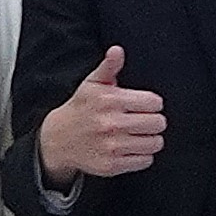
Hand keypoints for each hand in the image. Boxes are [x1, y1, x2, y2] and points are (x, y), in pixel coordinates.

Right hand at [44, 46, 164, 183]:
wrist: (57, 139)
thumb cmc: (81, 108)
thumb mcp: (92, 84)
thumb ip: (109, 66)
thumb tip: (117, 50)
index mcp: (110, 101)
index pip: (154, 103)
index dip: (153, 104)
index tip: (144, 106)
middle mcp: (110, 124)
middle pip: (158, 123)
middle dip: (154, 121)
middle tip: (143, 121)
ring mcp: (111, 147)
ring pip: (155, 143)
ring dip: (151, 139)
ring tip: (139, 134)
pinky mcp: (111, 165)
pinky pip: (145, 160)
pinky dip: (143, 155)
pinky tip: (131, 148)